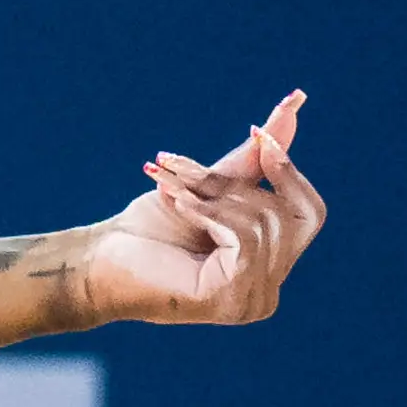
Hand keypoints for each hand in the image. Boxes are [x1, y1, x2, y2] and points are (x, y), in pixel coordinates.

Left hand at [82, 92, 327, 326]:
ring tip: (172, 191)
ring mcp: (250, 303)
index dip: (290, 171)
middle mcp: (265, 295)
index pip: (310, 213)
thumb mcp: (209, 188)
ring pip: (263, 223)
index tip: (258, 135)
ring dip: (213, 196)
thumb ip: (254, 159)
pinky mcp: (229, 299)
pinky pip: (242, 238)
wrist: (96, 260)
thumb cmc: (148, 230)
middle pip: (287, 215)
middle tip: (185, 172)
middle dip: (237, 185)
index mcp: (267, 271)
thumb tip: (293, 103)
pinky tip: (178, 205)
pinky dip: (208, 212)